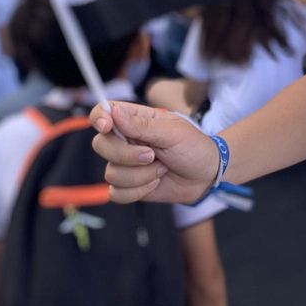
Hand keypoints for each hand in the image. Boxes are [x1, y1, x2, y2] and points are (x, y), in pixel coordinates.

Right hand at [91, 102, 218, 204]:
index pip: (102, 113)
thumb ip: (142, 125)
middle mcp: (125, 140)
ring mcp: (125, 164)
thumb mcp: (173, 132)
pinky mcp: (128, 186)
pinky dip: (138, 191)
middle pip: (101, 145)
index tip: (107, 126)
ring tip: (162, 169)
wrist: (206, 176)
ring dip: (141, 175)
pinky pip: (116, 193)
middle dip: (126, 155)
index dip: (98, 118)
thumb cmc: (193, 147)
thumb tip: (114, 112)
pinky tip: (155, 183)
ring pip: (111, 173)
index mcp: (135, 120)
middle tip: (152, 155)